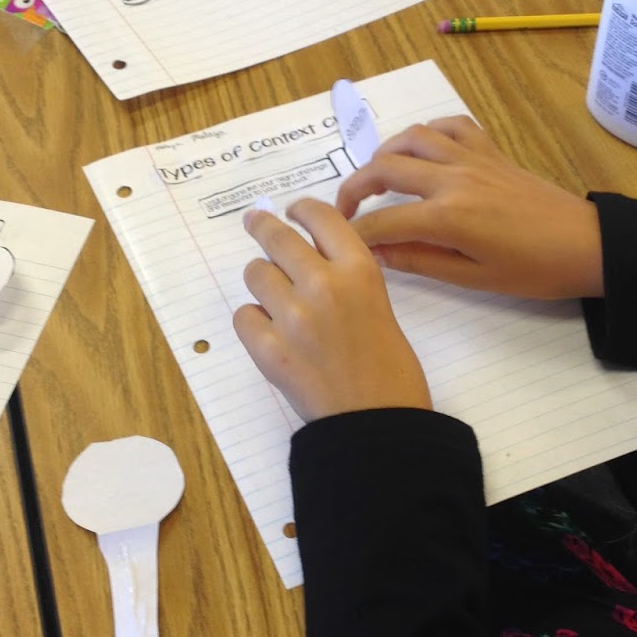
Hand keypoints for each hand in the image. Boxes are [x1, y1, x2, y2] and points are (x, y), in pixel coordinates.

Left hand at [234, 197, 431, 422]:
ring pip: (256, 274)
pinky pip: (244, 316)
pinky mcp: (268, 349)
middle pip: (278, 237)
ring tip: (273, 296)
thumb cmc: (393, 373)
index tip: (292, 211)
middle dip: (262, 226)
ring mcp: (292, 317)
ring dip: (262, 281)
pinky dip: (253, 321)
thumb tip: (312, 265)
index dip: (302, 210)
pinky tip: (268, 331)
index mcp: (360, 271)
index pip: (321, 217)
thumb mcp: (381, 308)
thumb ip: (349, 281)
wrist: (378, 426)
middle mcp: (323, 284)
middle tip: (255, 222)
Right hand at [335, 117, 603, 300]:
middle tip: (344, 210)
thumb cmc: (534, 271)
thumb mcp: (473, 278)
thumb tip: (377, 253)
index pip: (383, 220)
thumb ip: (420, 261)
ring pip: (413, 138)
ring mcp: (473, 159)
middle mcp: (454, 178)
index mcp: (448, 216)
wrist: (587, 245)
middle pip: (386, 167)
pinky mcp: (491, 151)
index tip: (340, 243)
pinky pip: (451, 127)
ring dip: (385, 154)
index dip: (355, 233)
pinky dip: (428, 133)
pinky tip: (422, 152)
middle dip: (355, 187)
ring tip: (376, 178)